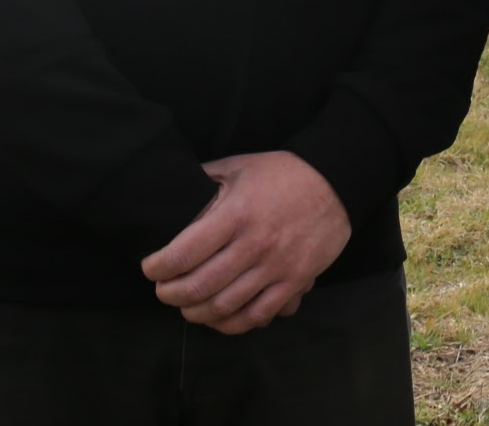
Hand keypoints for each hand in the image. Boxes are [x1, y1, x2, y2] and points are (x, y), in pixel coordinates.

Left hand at [139, 151, 351, 334]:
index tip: (151, 267)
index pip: (184, 253)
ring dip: (196, 313)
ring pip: (224, 308)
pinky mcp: (296, 281)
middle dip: (170, 295)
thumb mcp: (240, 165)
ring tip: (188, 306)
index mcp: (237, 214)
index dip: (158, 267)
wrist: (337, 181)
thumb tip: (173, 193)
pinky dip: (232, 323)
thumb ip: (204, 179)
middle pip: (199, 287)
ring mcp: (277, 267)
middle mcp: (255, 244)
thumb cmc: (284, 173)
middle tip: (164, 290)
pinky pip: (258, 315)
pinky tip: (220, 317)